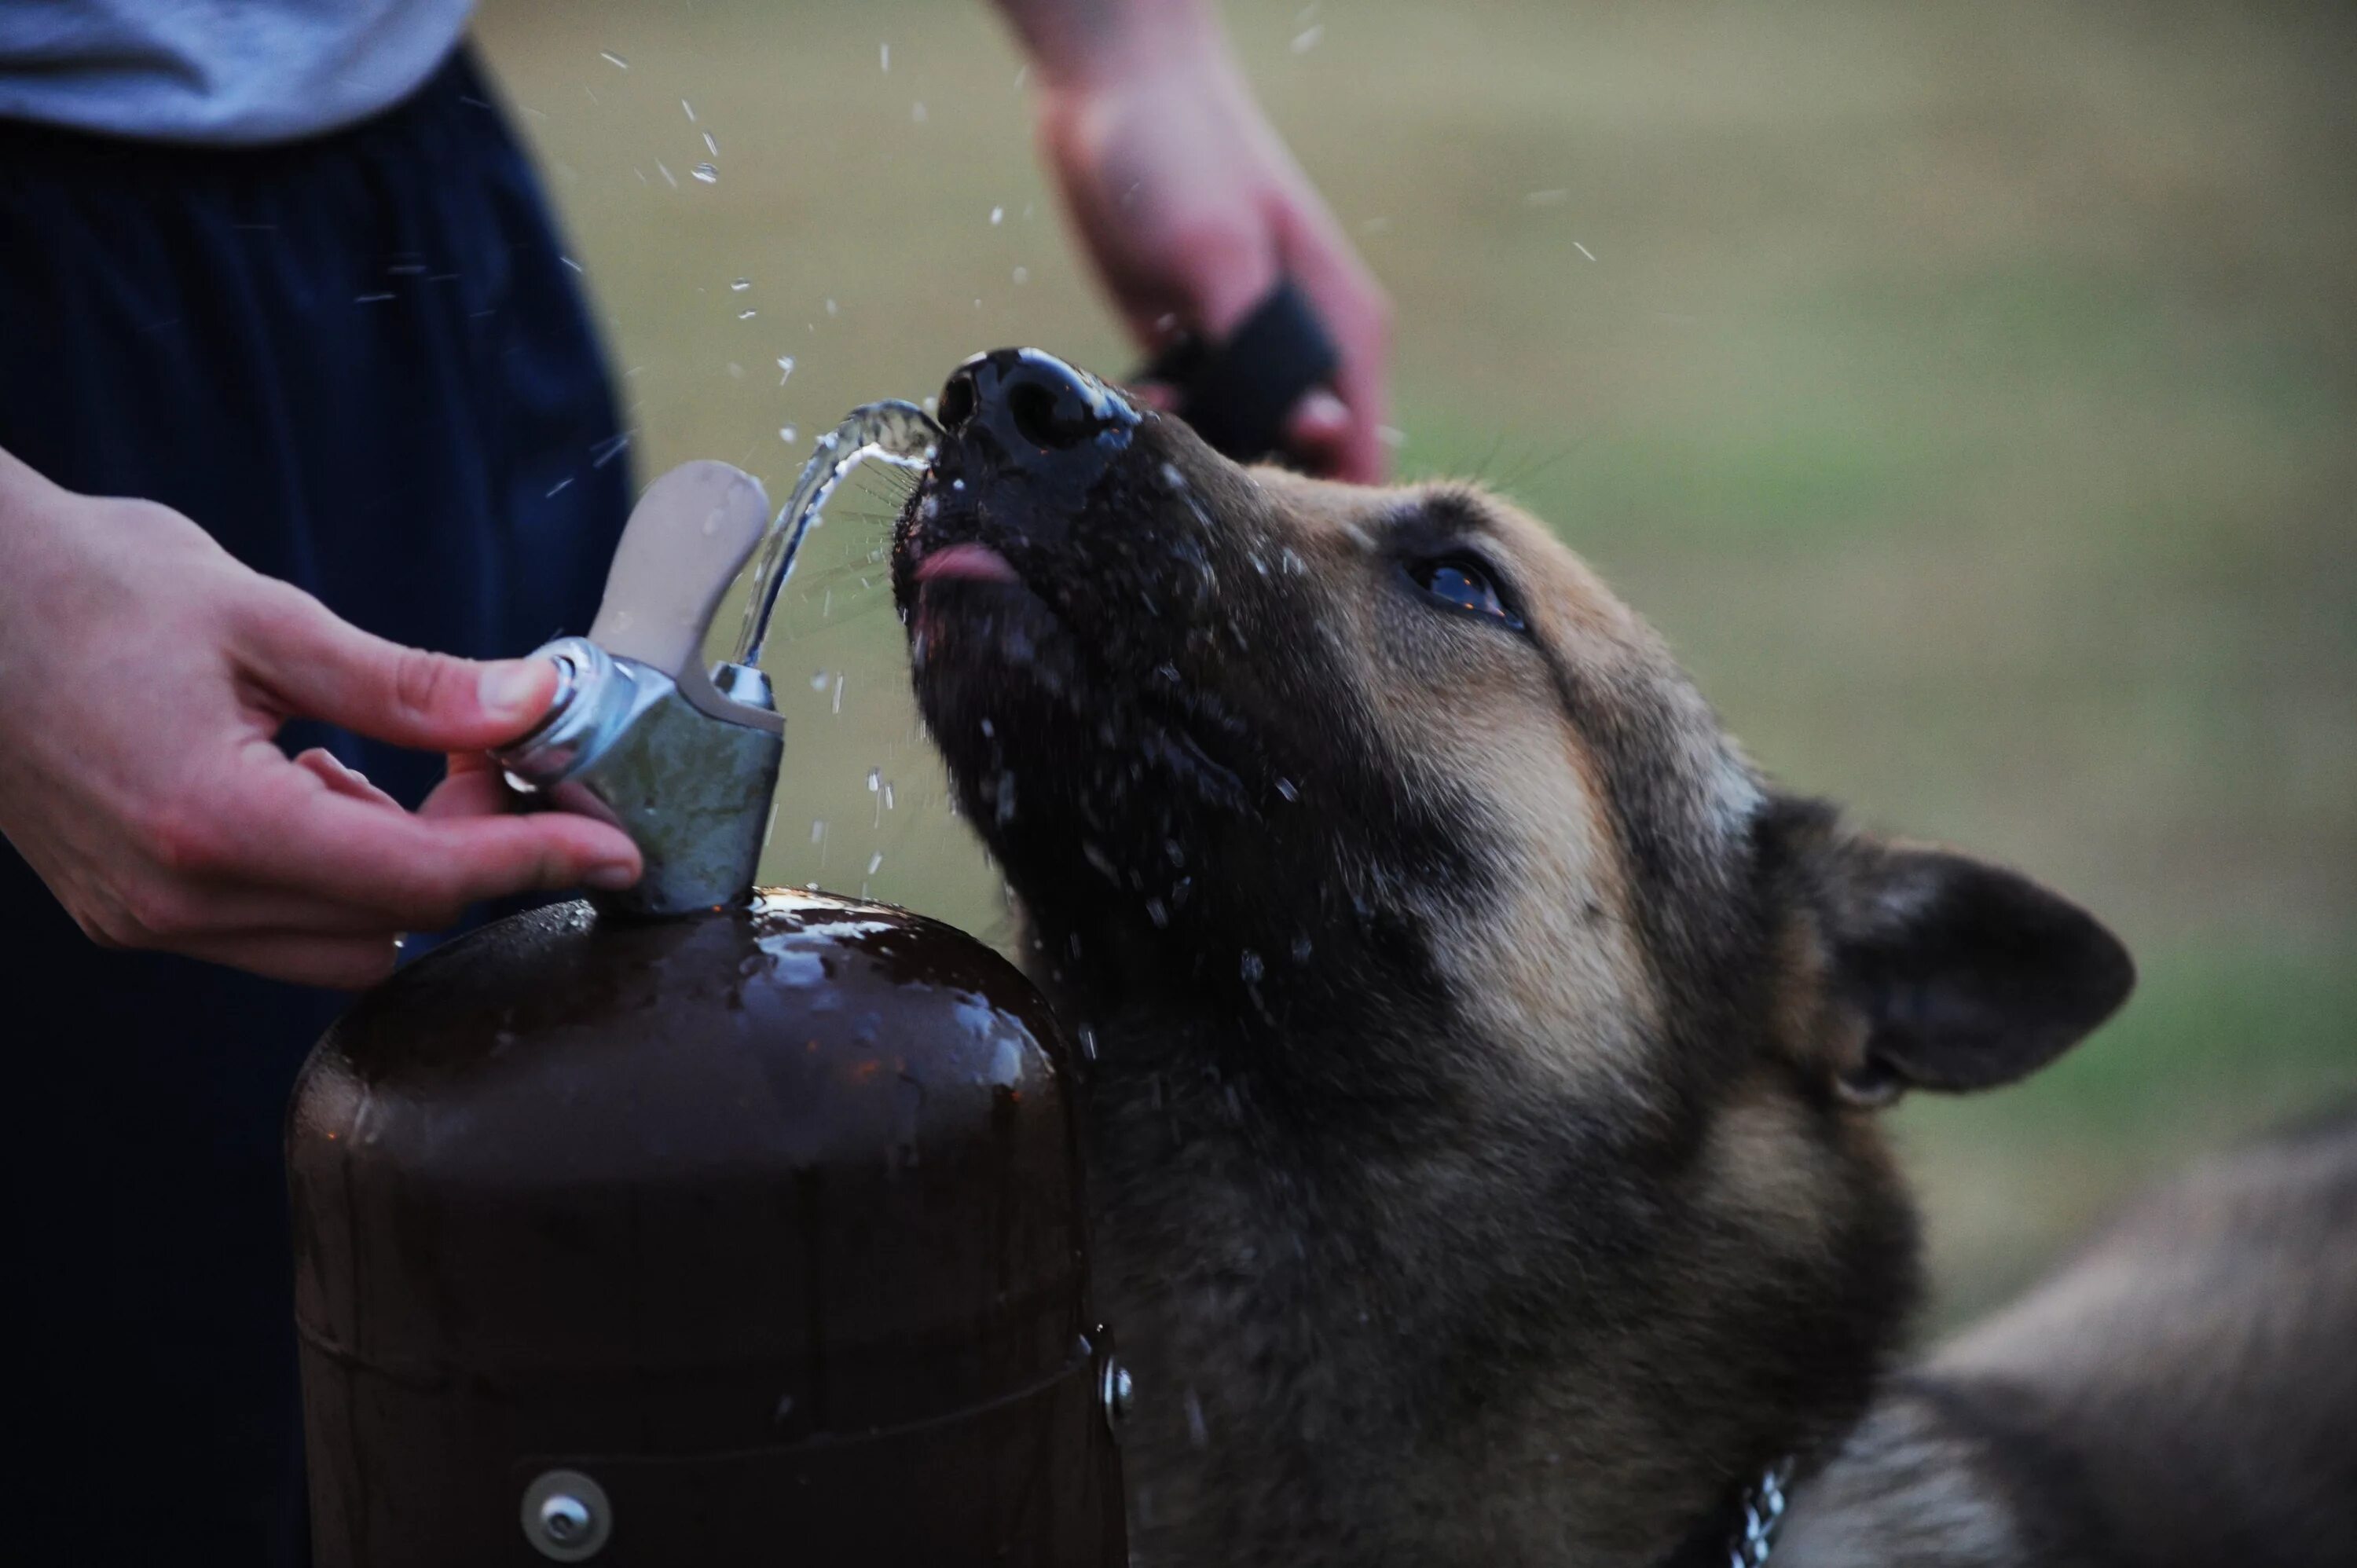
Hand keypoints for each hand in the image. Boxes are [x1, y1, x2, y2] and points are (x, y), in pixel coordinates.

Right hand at [0, 450, 641, 988]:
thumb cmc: (87, 585)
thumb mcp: (264, 617)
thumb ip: (406, 681)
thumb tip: (533, 702)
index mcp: (211, 822)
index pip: (423, 878)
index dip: (536, 860)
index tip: (618, 847)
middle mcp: (174, 897)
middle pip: (392, 925)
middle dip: (470, 857)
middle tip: (491, 761)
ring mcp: (144, 916)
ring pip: (338, 944)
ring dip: (398, 870)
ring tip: (386, 761)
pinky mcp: (130, 910)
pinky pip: (274, 928)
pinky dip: (331, 871)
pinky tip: (316, 781)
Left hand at [1021, 5, 1391, 479]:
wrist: (1111, 90)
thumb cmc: (1180, 157)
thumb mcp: (1217, 254)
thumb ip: (1264, 352)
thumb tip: (1320, 434)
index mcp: (1346, 334)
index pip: (1363, 456)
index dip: (1328, 509)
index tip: (1264, 538)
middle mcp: (1307, 352)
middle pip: (1300, 464)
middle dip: (1250, 485)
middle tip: (1189, 479)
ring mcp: (1249, 352)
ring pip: (1241, 446)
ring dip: (1198, 455)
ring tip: (1154, 427)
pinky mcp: (1193, 347)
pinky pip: (1190, 418)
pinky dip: (1163, 424)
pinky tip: (1132, 402)